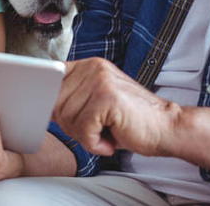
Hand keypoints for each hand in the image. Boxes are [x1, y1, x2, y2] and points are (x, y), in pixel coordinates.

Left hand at [52, 57, 180, 156]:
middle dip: (72, 126)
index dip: (50, 101)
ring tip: (107, 132)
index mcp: (89, 66)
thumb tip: (42, 105)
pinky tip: (111, 139)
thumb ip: (72, 99)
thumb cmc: (131, 120)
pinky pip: (83, 129)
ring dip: (85, 136)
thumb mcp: (96, 103)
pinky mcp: (108, 98)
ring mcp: (101, 81)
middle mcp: (93, 68)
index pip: (51, 80)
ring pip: (68, 119)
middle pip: (56, 104)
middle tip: (96, 130)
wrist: (167, 127)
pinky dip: (95, 143)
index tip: (54, 112)